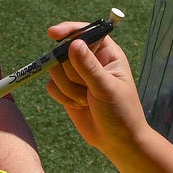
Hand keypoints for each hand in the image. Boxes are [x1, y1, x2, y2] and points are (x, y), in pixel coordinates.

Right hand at [45, 22, 146, 156]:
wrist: (118, 141)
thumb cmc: (121, 112)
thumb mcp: (106, 88)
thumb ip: (89, 66)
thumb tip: (74, 44)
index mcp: (107, 53)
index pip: (85, 31)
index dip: (68, 30)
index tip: (52, 34)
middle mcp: (90, 60)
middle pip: (64, 51)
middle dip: (71, 73)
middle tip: (87, 88)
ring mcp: (77, 75)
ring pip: (55, 70)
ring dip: (68, 88)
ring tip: (86, 100)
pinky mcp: (66, 90)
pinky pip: (51, 85)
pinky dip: (62, 97)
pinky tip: (79, 106)